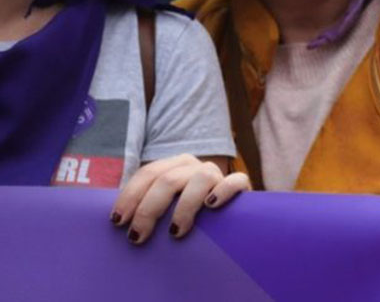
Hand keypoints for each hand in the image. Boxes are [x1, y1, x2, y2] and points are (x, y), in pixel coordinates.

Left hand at [110, 154, 248, 244]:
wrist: (226, 218)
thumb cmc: (186, 216)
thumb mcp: (163, 208)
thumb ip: (146, 207)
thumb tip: (114, 222)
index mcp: (172, 166)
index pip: (148, 173)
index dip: (130, 196)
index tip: (117, 222)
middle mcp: (193, 166)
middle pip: (168, 179)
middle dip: (149, 209)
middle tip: (138, 237)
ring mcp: (217, 173)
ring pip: (200, 178)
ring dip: (184, 206)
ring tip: (175, 232)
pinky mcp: (241, 184)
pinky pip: (235, 181)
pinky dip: (223, 190)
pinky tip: (211, 205)